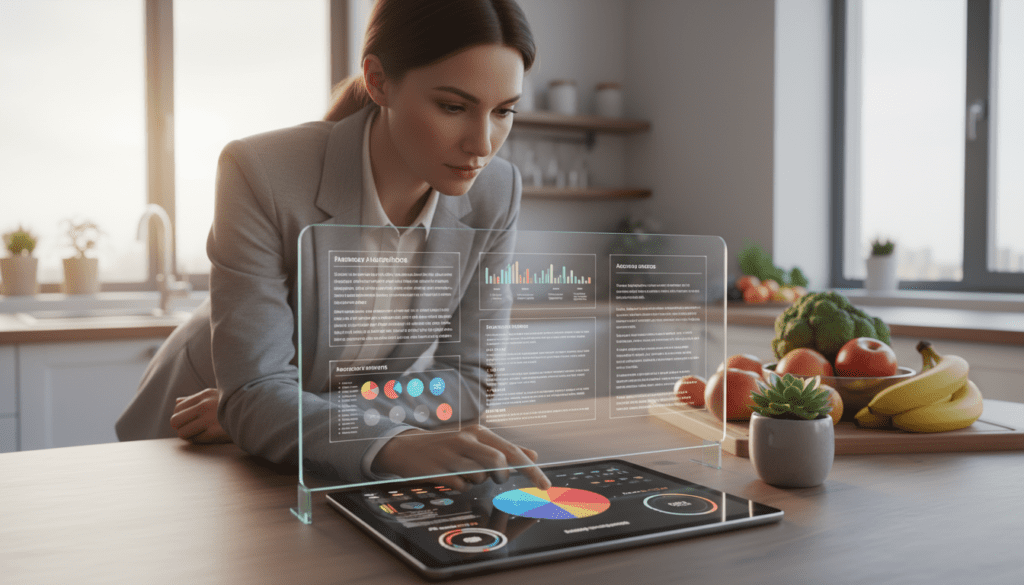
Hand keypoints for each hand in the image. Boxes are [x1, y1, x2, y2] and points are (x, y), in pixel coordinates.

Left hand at [170, 388, 231, 443]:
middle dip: (181, 427)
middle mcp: (204, 405)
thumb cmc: (234, 404)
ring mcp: (209, 419)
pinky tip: (209, 436)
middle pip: (175, 420)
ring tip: (200, 433)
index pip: (177, 407)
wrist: (255, 412)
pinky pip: (195, 440)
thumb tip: (177, 402)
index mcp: (204, 395)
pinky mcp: (214, 432)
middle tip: (191, 428)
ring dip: (189, 435)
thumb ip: (195, 399)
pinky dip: (199, 440)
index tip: (189, 420)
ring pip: (182, 433)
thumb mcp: (216, 395)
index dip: (180, 416)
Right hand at [371, 424, 550, 490]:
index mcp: (479, 432)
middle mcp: (467, 440)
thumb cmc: (448, 446)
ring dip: (478, 480)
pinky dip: (462, 486)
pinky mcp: (438, 470)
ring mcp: (452, 455)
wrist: (406, 448)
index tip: (545, 486)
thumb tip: (534, 455)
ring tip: (464, 471)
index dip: (531, 470)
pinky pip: (462, 486)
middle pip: (499, 462)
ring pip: (480, 476)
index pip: (512, 451)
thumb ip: (505, 448)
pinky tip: (452, 477)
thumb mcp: (475, 441)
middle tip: (495, 477)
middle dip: (502, 475)